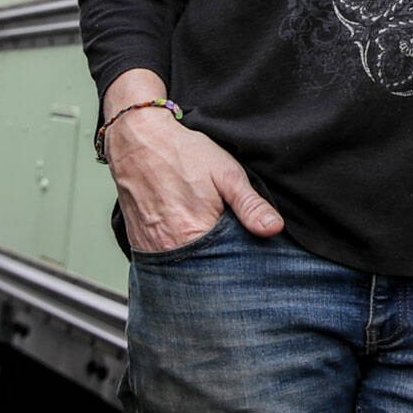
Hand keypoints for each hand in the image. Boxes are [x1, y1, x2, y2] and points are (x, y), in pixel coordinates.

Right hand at [101, 71, 282, 251]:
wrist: (139, 141)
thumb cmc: (184, 154)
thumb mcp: (227, 174)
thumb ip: (250, 205)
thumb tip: (274, 229)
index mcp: (193, 234)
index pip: (226, 266)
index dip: (241, 260)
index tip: (248, 248)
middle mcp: (168, 248)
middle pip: (203, 270)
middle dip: (220, 265)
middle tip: (230, 244)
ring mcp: (150, 249)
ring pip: (182, 268)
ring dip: (198, 262)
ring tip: (211, 243)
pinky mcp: (138, 243)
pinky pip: (162, 261)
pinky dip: (178, 256)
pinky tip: (189, 242)